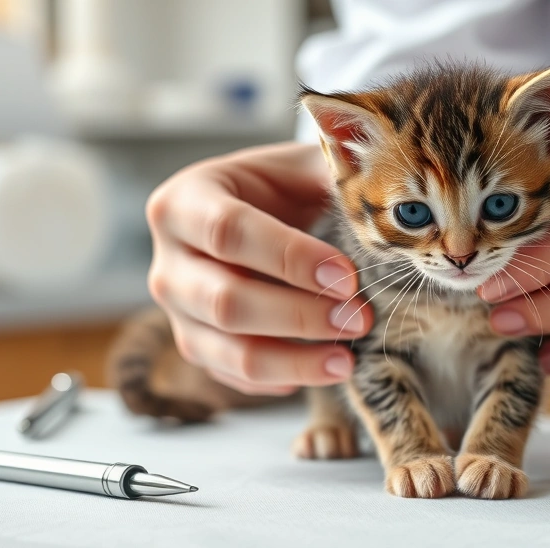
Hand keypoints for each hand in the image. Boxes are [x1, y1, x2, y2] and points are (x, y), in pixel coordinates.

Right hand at [146, 143, 372, 394]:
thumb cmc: (286, 189)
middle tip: (359, 319)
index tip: (346, 277)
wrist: (268, 215)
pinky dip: (282, 378)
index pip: (228, 231)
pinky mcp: (198, 347)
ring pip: (229, 350)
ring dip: (295, 360)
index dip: (289, 258)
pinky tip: (323, 368)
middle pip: (225, 300)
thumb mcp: (304, 167)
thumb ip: (335, 173)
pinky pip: (236, 377)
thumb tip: (379, 191)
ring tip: (347, 359)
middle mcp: (169, 260)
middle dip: (298, 316)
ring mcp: (179, 312)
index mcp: (185, 201)